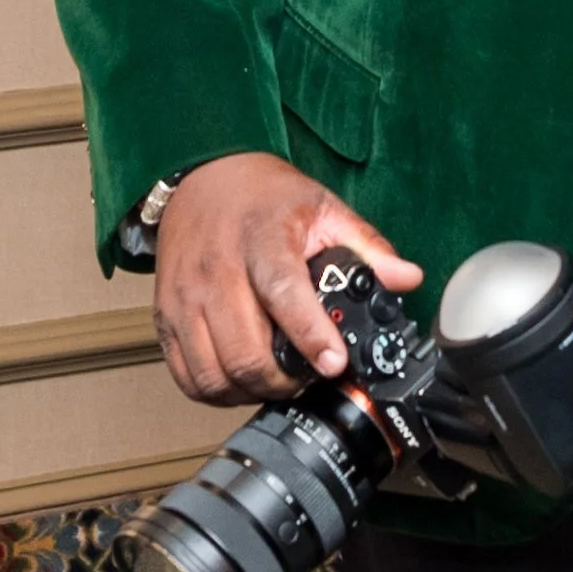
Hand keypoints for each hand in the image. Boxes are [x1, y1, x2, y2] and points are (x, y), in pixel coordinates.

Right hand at [149, 151, 421, 406]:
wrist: (202, 179)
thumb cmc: (263, 197)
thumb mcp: (322, 208)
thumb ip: (366, 246)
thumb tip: (407, 278)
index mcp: (261, 239)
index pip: (283, 292)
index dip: (310, 334)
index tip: (333, 362)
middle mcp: (217, 271)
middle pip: (244, 350)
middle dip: (283, 380)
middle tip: (309, 376)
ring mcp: (185, 298)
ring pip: (213, 373)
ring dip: (250, 391)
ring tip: (278, 380)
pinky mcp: (165, 318)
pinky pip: (187, 377)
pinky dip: (216, 392)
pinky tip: (242, 380)